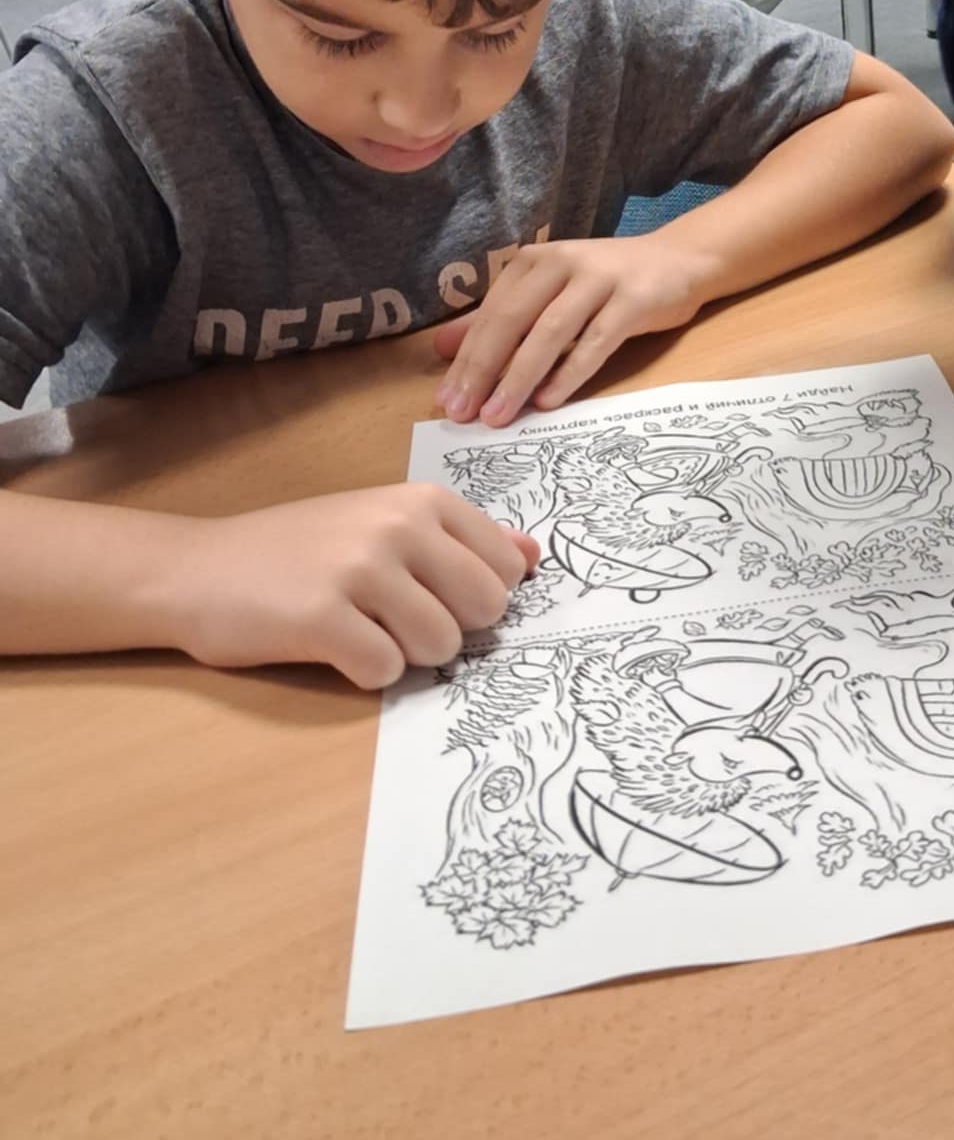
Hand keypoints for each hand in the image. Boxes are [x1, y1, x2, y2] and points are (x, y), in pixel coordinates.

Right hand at [170, 485, 536, 688]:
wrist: (198, 569)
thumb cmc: (299, 549)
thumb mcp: (384, 521)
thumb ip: (461, 539)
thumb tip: (535, 556)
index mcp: (421, 501)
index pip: (507, 568)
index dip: (478, 598)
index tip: (434, 595)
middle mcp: (398, 526)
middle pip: (485, 610)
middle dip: (449, 630)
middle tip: (395, 619)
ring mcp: (360, 570)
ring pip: (440, 646)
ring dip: (405, 654)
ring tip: (361, 629)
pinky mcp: (323, 618)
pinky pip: (386, 671)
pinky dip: (365, 673)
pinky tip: (333, 648)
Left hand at [433, 235, 721, 425]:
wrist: (677, 262)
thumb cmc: (605, 285)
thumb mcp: (547, 295)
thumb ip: (498, 320)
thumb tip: (442, 350)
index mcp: (533, 262)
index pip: (490, 314)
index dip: (465, 360)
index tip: (446, 402)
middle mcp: (561, 263)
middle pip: (512, 320)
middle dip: (483, 370)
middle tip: (462, 414)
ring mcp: (599, 279)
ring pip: (550, 332)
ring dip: (519, 377)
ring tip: (497, 416)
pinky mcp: (633, 299)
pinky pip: (596, 341)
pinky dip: (569, 372)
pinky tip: (548, 401)